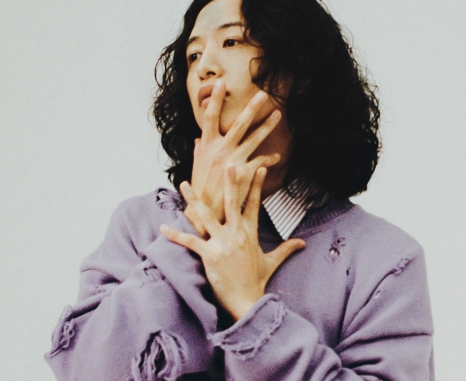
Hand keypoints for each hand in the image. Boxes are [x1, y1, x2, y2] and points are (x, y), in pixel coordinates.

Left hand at [161, 165, 305, 320]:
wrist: (248, 302)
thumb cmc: (257, 282)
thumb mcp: (272, 262)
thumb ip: (286, 249)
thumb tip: (302, 243)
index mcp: (249, 233)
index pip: (254, 204)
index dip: (256, 185)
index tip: (259, 168)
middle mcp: (237, 234)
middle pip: (231, 202)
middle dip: (229, 182)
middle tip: (227, 163)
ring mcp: (223, 244)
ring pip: (206, 215)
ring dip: (194, 199)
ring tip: (184, 183)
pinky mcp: (210, 255)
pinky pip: (190, 242)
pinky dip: (175, 235)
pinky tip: (162, 227)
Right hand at [187, 79, 281, 235]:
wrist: (205, 213)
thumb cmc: (199, 190)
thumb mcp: (196, 167)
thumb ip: (199, 152)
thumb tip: (198, 140)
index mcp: (207, 145)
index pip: (209, 117)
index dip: (215, 99)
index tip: (221, 83)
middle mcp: (221, 150)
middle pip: (239, 123)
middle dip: (251, 107)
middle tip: (262, 94)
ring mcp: (234, 160)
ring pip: (255, 138)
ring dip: (267, 125)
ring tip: (278, 114)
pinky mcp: (245, 173)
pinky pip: (262, 160)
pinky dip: (270, 158)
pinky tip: (278, 156)